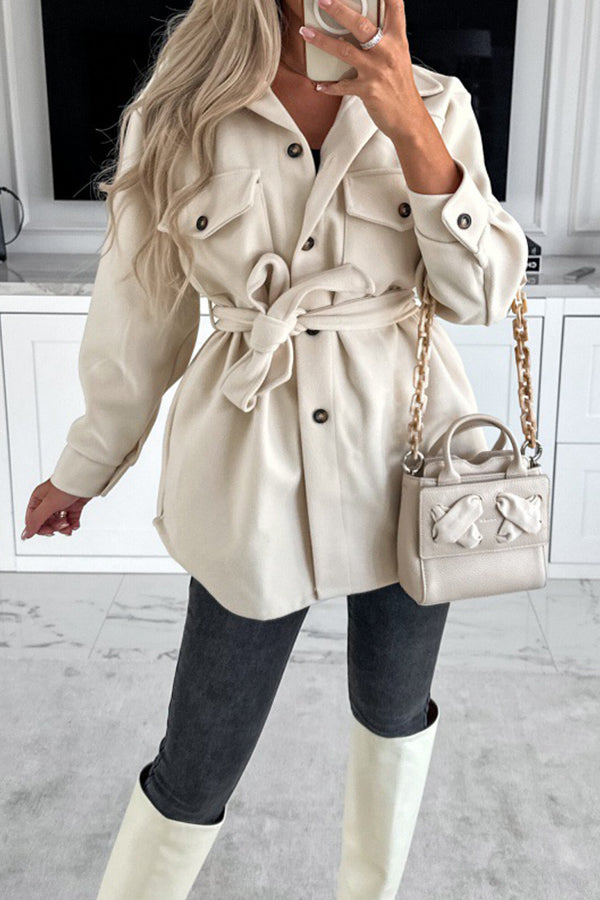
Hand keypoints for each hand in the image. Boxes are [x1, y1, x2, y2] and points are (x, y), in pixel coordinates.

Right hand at [22, 479, 91, 539]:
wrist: (86, 478)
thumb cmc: (65, 487)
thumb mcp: (48, 505)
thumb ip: (36, 520)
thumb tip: (25, 535)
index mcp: (38, 499)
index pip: (33, 520)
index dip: (41, 528)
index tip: (51, 531)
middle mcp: (48, 502)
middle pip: (47, 523)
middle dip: (55, 527)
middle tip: (63, 525)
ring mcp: (62, 504)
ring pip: (59, 522)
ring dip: (64, 528)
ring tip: (70, 526)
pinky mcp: (74, 506)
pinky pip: (71, 520)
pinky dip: (73, 524)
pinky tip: (75, 525)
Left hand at [299, 0, 426, 139]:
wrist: (408, 118)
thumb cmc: (400, 87)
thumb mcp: (399, 56)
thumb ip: (384, 38)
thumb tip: (362, 25)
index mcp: (397, 40)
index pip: (394, 7)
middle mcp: (387, 52)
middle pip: (361, 25)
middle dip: (340, 10)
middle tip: (323, 1)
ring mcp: (376, 71)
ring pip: (345, 50)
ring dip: (322, 41)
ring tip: (307, 32)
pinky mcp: (367, 90)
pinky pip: (342, 85)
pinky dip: (329, 86)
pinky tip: (320, 84)